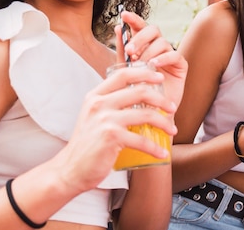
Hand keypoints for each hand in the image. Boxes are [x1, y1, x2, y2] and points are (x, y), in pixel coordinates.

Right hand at [52, 66, 177, 193]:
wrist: (71, 169)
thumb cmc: (87, 144)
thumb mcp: (93, 116)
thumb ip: (109, 103)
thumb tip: (136, 95)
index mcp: (95, 96)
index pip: (123, 75)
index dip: (144, 73)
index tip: (159, 77)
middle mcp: (99, 104)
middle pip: (139, 91)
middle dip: (161, 99)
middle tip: (172, 107)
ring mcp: (105, 120)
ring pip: (145, 114)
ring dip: (164, 123)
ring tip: (172, 130)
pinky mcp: (111, 137)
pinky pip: (142, 140)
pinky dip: (155, 147)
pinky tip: (162, 152)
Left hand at [116, 11, 186, 109]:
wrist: (149, 114)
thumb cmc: (137, 92)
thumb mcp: (125, 70)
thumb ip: (123, 50)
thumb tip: (119, 28)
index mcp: (144, 46)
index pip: (140, 27)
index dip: (133, 19)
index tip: (124, 15)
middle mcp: (157, 48)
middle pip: (153, 30)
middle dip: (140, 38)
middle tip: (130, 52)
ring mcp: (170, 55)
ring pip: (162, 42)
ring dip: (149, 51)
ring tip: (140, 64)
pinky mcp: (181, 66)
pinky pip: (174, 54)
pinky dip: (163, 58)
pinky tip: (154, 65)